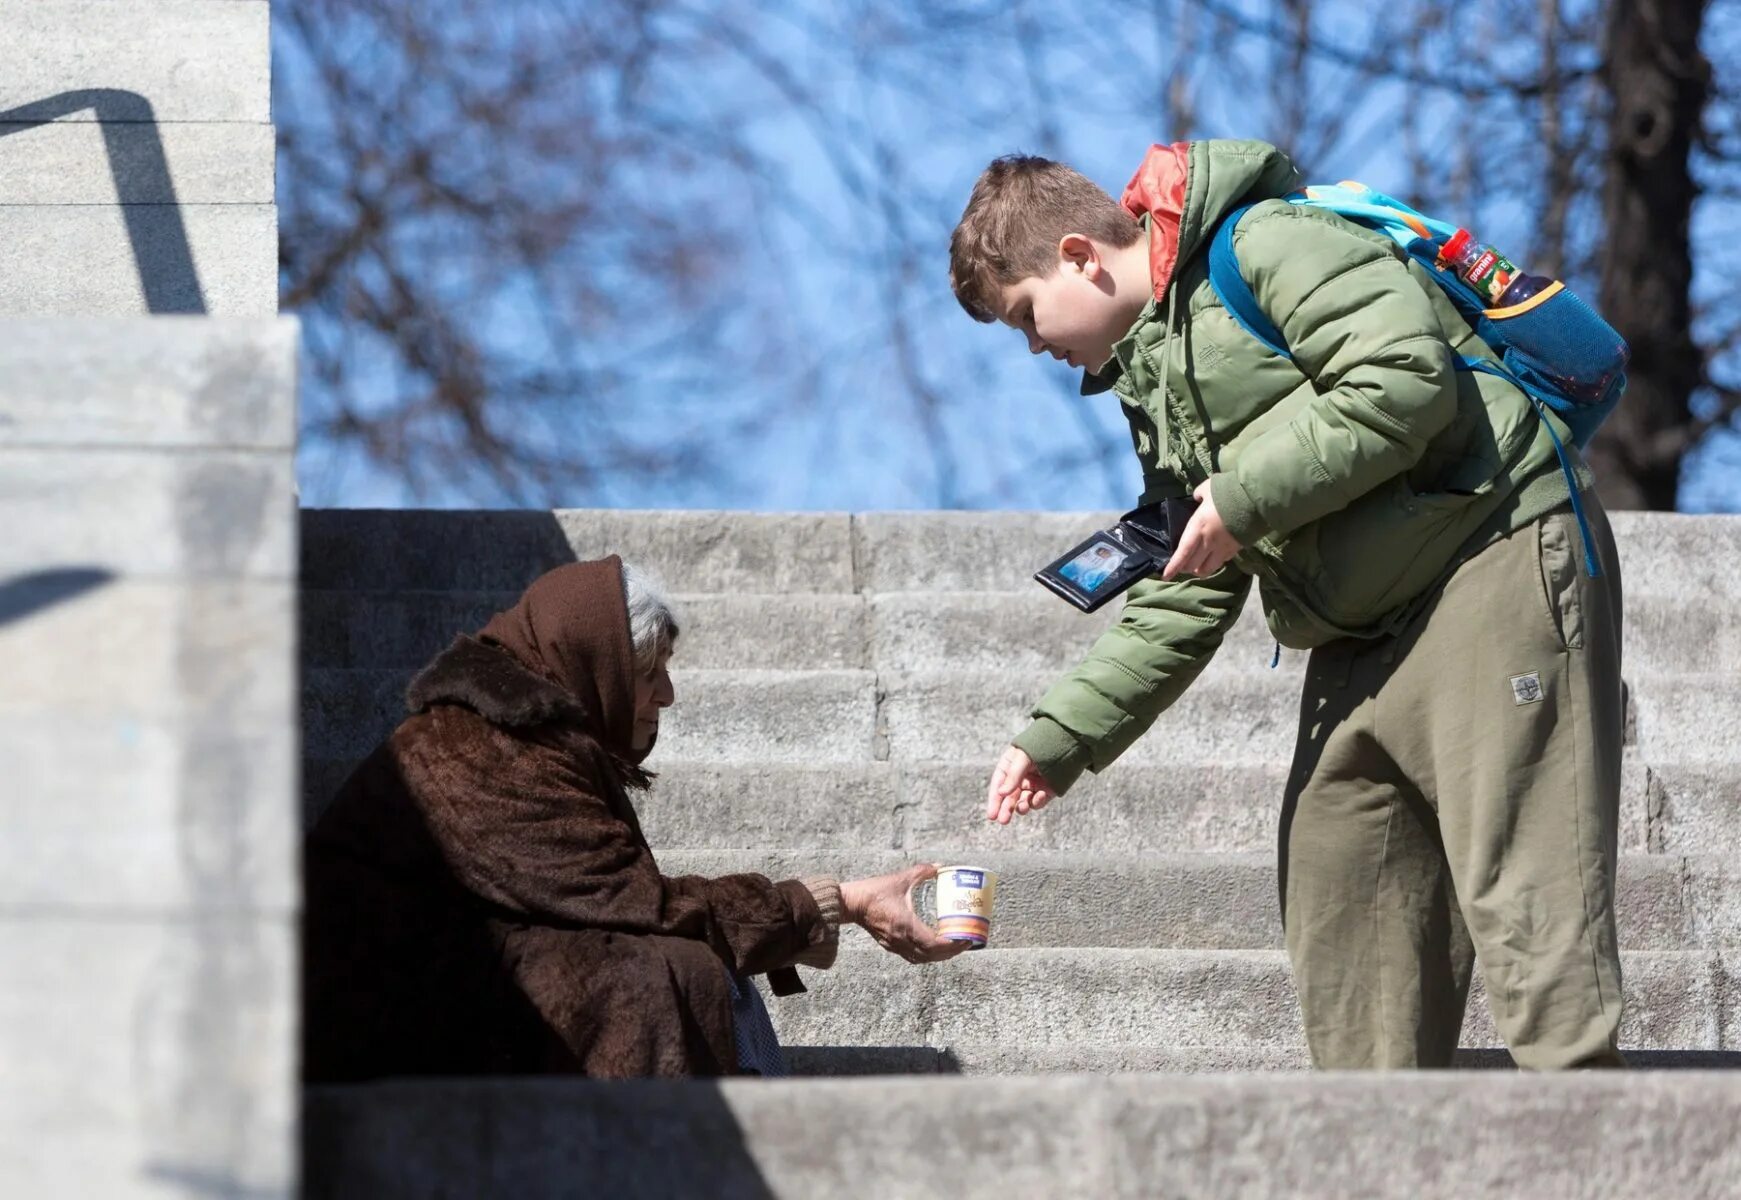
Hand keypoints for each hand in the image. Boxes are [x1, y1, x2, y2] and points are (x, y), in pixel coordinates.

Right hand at [840, 863, 968, 963]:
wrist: (851, 904)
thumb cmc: (873, 892)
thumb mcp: (899, 879)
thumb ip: (921, 872)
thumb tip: (939, 867)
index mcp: (905, 925)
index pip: (933, 944)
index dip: (952, 945)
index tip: (966, 938)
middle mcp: (901, 939)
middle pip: (931, 956)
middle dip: (951, 952)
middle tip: (966, 942)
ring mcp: (895, 945)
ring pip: (922, 959)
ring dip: (939, 956)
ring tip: (953, 946)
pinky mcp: (889, 945)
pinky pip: (912, 957)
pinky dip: (926, 955)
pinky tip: (933, 947)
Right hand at [985, 744, 1054, 824]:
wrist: (1065, 739)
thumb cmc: (1039, 744)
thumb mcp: (1023, 757)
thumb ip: (1013, 775)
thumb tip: (1001, 793)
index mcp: (1009, 767)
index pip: (998, 786)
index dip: (994, 801)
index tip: (991, 816)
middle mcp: (1020, 778)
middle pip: (1009, 798)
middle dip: (1006, 809)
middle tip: (1003, 820)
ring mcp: (1033, 785)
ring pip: (1024, 802)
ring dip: (1021, 807)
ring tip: (1022, 808)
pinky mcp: (1047, 790)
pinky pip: (1039, 800)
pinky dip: (1037, 801)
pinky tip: (1038, 797)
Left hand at [1162, 479, 1241, 579]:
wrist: (1254, 500)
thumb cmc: (1228, 493)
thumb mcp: (1208, 488)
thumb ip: (1199, 494)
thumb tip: (1198, 497)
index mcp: (1197, 527)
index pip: (1182, 552)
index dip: (1173, 566)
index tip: (1165, 576)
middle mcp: (1208, 541)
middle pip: (1192, 564)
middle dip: (1185, 568)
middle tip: (1181, 566)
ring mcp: (1222, 547)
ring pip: (1207, 568)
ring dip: (1200, 570)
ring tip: (1196, 569)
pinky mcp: (1235, 549)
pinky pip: (1221, 562)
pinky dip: (1214, 563)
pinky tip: (1213, 560)